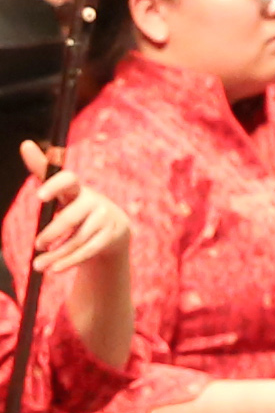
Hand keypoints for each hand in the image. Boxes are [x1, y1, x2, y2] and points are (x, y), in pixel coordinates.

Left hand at [17, 141, 128, 276]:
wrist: (111, 233)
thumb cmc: (77, 209)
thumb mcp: (61, 193)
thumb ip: (42, 170)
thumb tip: (25, 143)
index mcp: (77, 189)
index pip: (68, 180)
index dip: (55, 187)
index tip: (39, 197)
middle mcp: (94, 201)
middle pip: (70, 217)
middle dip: (51, 233)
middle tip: (36, 245)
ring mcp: (105, 219)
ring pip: (77, 239)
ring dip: (56, 254)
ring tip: (38, 266)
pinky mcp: (111, 236)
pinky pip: (88, 250)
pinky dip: (69, 261)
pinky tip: (54, 269)